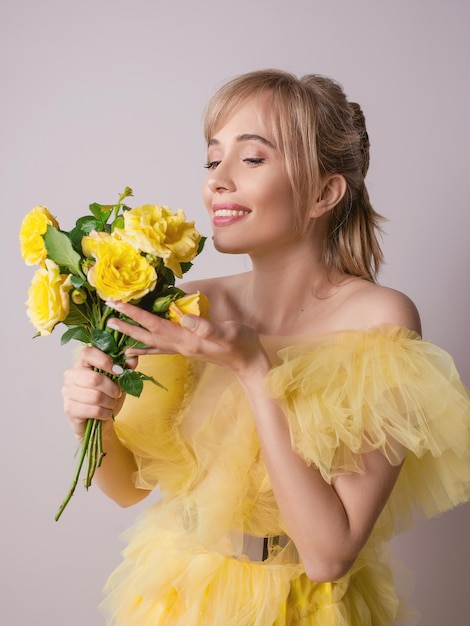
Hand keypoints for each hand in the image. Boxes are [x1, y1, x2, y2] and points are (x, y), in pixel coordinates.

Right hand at [62, 346, 132, 437]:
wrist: (99, 420)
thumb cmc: (107, 396)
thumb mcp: (119, 380)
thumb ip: (126, 367)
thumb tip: (133, 357)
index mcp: (82, 363)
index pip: (88, 353)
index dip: (105, 361)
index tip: (118, 371)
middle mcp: (71, 375)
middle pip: (94, 379)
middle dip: (112, 389)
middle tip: (117, 393)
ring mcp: (68, 392)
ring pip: (95, 396)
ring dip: (110, 402)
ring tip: (111, 403)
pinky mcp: (69, 409)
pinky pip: (94, 410)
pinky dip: (105, 413)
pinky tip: (106, 413)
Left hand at [105, 301, 270, 380]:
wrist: (250, 362)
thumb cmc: (242, 344)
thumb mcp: (229, 332)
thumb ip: (207, 327)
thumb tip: (183, 318)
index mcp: (187, 339)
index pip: (156, 325)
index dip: (136, 314)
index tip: (118, 305)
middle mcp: (181, 346)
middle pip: (148, 335)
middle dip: (127, 325)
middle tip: (107, 318)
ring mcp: (183, 349)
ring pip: (152, 343)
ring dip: (133, 336)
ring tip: (115, 333)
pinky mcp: (188, 349)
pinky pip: (161, 348)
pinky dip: (146, 347)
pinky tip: (137, 349)